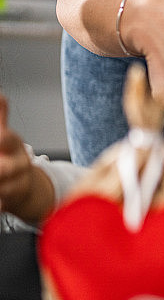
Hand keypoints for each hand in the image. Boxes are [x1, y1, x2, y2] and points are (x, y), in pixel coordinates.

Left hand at [0, 93, 36, 214]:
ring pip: (3, 188)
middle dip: (0, 168)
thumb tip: (0, 96)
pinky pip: (1, 203)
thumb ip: (0, 116)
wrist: (25, 186)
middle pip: (5, 169)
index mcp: (14, 146)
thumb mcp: (6, 137)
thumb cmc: (9, 157)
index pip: (7, 139)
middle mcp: (18, 165)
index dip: (2, 138)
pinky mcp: (9, 201)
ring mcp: (15, 184)